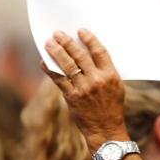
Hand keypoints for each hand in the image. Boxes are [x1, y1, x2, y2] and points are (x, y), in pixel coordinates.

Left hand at [41, 29, 127, 147]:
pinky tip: (44, 62)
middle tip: (58, 33)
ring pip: (68, 65)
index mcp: (110, 75)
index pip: (99, 52)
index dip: (89, 39)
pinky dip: (50, 70)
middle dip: (68, 42)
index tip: (80, 31)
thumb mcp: (116, 86)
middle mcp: (96, 80)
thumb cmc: (112, 106)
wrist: (106, 129)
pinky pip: (58, 80)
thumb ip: (105, 70)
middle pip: (80, 56)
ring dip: (57, 52)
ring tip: (49, 43)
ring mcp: (83, 88)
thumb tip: (88, 53)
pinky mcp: (72, 97)